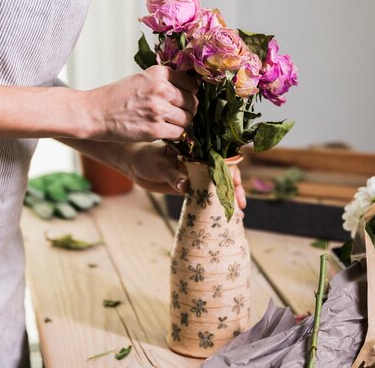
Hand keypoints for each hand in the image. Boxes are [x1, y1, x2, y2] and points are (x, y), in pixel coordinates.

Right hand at [85, 65, 197, 141]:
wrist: (94, 113)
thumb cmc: (117, 97)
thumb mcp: (141, 79)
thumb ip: (163, 82)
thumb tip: (190, 90)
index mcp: (159, 74)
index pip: (192, 84)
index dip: (190, 94)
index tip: (184, 100)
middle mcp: (161, 89)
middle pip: (192, 102)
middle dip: (187, 110)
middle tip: (175, 114)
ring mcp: (159, 109)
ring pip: (187, 119)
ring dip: (180, 123)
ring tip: (166, 122)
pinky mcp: (155, 129)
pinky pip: (178, 133)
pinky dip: (173, 134)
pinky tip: (161, 131)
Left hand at [121, 143, 246, 208]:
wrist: (134, 165)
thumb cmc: (147, 157)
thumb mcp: (160, 164)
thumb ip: (173, 175)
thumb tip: (185, 187)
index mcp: (197, 154)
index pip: (220, 162)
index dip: (231, 174)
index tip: (236, 186)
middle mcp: (201, 166)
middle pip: (223, 178)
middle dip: (234, 192)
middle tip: (240, 207)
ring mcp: (196, 179)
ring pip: (217, 190)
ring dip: (227, 203)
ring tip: (237, 218)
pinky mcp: (189, 191)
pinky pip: (205, 200)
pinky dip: (214, 209)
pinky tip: (221, 220)